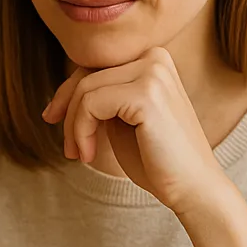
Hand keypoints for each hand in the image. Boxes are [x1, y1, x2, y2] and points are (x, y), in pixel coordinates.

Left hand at [42, 47, 230, 214]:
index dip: (67, 94)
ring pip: (85, 90)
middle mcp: (155, 58)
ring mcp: (153, 73)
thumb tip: (63, 91)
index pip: (95, 66)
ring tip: (79, 154)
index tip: (53, 119)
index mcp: (153, 59)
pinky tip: (89, 155)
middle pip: (87, 74)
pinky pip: (91, 105)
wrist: (193, 189)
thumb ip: (102, 97)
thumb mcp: (122, 119)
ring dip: (73, 126)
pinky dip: (81, 131)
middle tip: (66, 146)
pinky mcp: (146, 94)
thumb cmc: (157, 160)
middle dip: (66, 110)